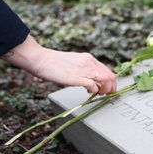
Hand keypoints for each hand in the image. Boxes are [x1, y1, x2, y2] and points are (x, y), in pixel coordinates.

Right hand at [1, 35, 116, 94]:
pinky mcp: (77, 78)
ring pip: (105, 80)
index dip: (111, 82)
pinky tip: (88, 92)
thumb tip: (92, 80)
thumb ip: (84, 68)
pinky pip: (93, 86)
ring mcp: (84, 70)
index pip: (108, 71)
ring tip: (98, 94)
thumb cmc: (55, 63)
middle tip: (106, 94)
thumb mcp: (74, 62)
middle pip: (110, 76)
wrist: (41, 60)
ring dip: (105, 90)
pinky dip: (94, 91)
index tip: (108, 89)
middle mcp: (89, 63)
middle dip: (111, 88)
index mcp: (89, 59)